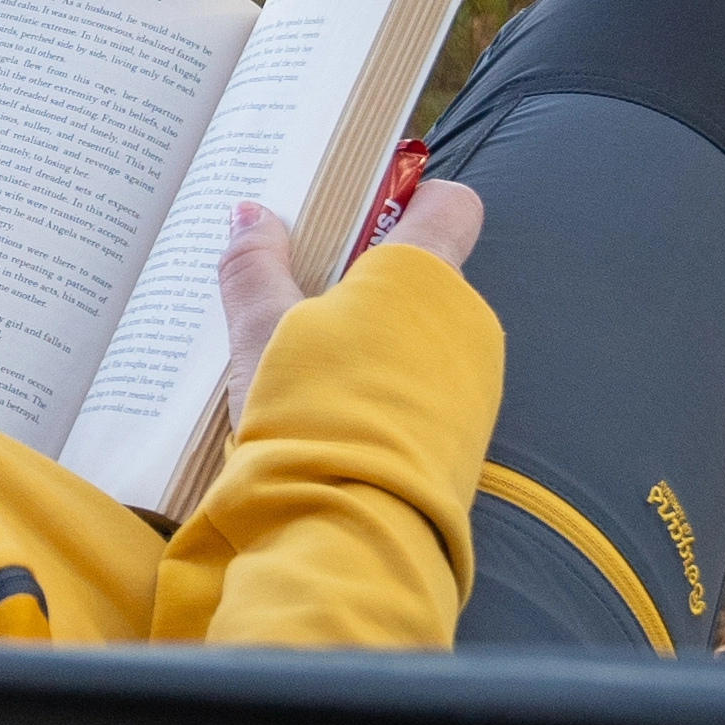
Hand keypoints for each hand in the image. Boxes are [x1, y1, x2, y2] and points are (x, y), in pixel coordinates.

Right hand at [218, 179, 483, 418]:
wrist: (348, 525)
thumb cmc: (311, 409)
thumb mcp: (263, 329)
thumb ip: (255, 265)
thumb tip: (250, 214)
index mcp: (425, 278)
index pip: (449, 205)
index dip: (409, 199)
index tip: (361, 216)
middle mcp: (465, 323)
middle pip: (428, 276)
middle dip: (373, 282)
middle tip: (307, 295)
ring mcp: (474, 383)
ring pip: (427, 336)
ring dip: (380, 339)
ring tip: (313, 365)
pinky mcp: (466, 436)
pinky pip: (431, 390)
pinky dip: (391, 388)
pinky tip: (338, 411)